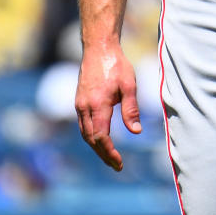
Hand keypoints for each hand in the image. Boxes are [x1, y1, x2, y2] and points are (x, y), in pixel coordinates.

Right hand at [75, 43, 141, 170]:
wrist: (98, 48)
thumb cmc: (116, 65)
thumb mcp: (129, 85)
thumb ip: (131, 109)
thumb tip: (136, 132)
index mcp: (97, 105)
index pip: (101, 137)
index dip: (109, 152)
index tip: (119, 163)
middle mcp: (84, 108)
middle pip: (91, 139)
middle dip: (103, 154)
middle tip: (117, 166)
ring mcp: (79, 105)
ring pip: (85, 134)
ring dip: (96, 147)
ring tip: (110, 157)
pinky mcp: (79, 102)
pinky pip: (83, 125)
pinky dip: (91, 136)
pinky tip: (101, 140)